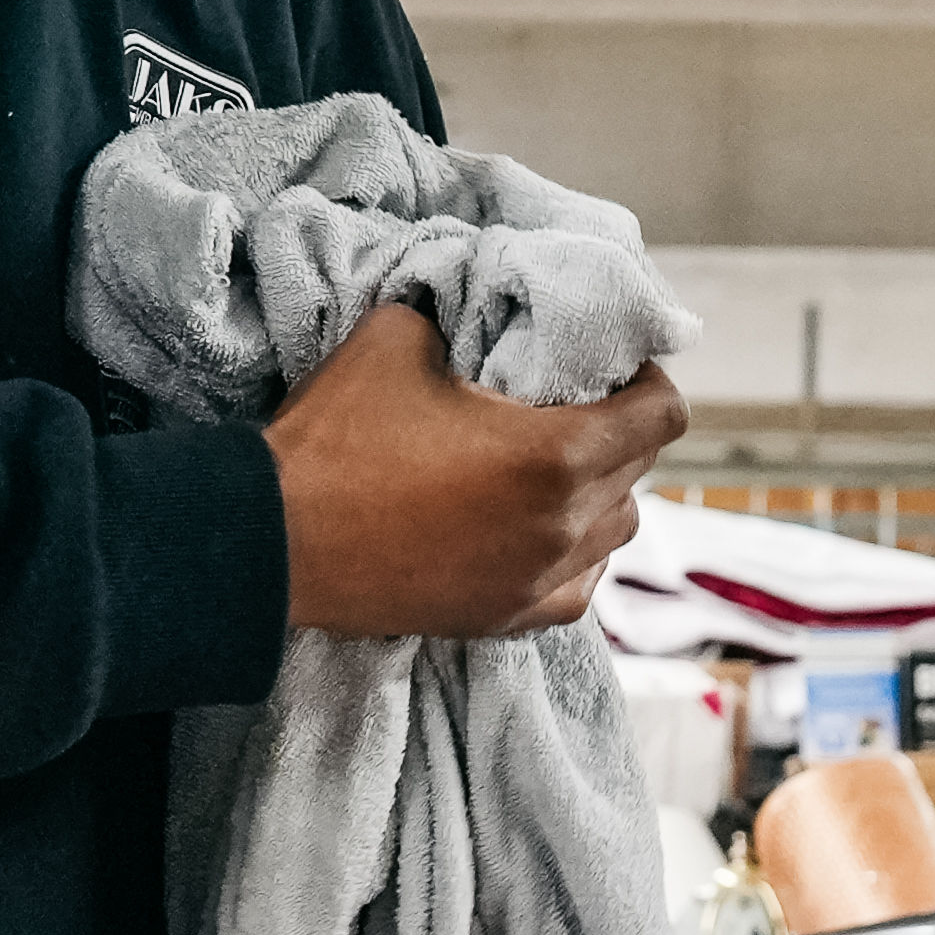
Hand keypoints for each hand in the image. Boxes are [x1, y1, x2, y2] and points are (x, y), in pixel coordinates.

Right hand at [266, 304, 683, 636]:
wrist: (272, 543)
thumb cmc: (335, 441)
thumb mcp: (396, 339)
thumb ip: (456, 317)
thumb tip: (471, 315)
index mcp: (556, 454)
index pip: (662, 415)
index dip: (648, 379)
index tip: (616, 367)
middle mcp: (563, 526)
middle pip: (640, 471)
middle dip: (621, 430)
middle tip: (578, 404)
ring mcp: (536, 582)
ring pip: (615, 533)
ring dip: (601, 493)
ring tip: (555, 467)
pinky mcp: (503, 620)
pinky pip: (577, 589)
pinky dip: (573, 556)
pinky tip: (537, 530)